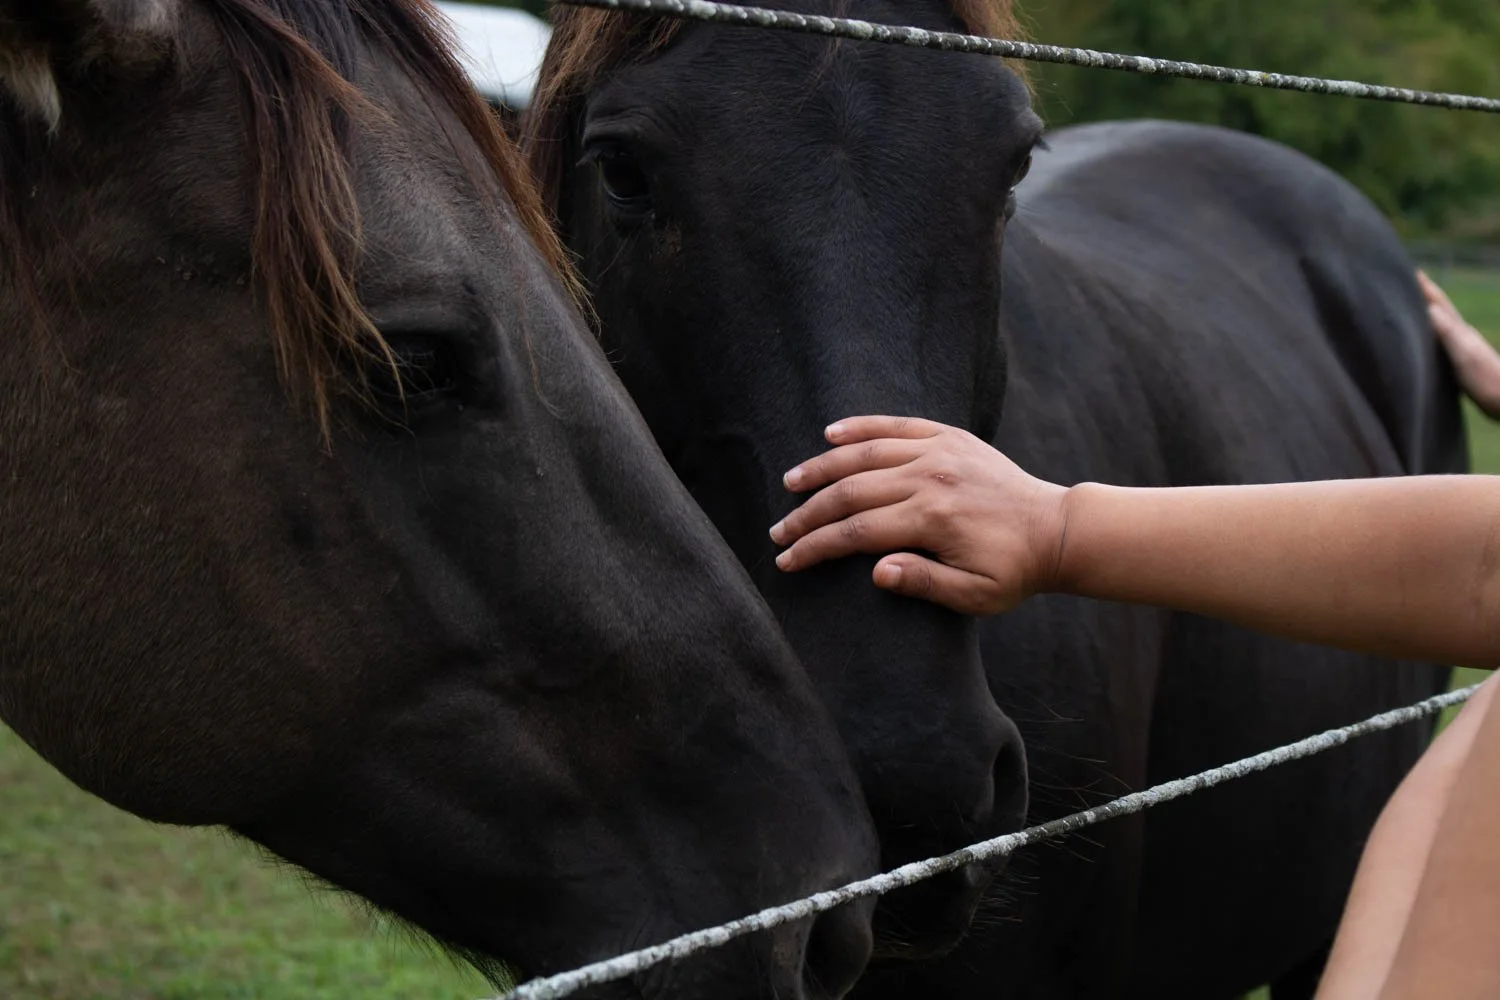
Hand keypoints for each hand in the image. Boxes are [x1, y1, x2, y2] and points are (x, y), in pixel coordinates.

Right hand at [768, 416, 1068, 615]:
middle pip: (850, 491)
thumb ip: (924, 582)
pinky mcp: (950, 437)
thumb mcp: (974, 595)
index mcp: (932, 518)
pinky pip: (898, 425)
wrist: (1057, 531)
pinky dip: (862, 427)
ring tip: (791, 483)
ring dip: (823, 468)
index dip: (815, 546)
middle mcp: (930, 478)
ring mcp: (939, 452)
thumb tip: (876, 572)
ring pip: (865, 454)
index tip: (787, 560)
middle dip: (808, 513)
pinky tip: (832, 434)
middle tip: (779, 531)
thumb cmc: (1013, 571)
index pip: (855, 531)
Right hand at [1420, 270, 1499, 418]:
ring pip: (1438, 323)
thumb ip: (1447, 331)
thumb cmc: (1486, 380)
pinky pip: (1437, 340)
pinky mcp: (1460, 362)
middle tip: (1406, 280)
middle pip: (1439, 307)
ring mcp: (1461, 347)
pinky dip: (1428, 332)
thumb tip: (1428, 308)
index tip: (1408, 269)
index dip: (1423, 286)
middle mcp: (1460, 334)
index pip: (1438, 301)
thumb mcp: (1463, 354)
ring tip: (1410, 304)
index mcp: (1459, 329)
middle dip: (1424, 293)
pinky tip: (1425, 338)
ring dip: (1425, 311)